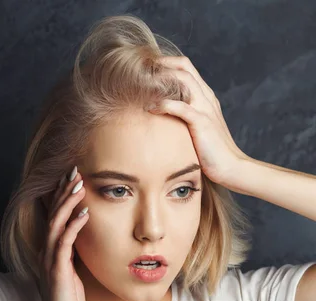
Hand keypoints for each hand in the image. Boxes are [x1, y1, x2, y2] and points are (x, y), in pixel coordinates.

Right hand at [37, 169, 88, 300]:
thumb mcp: (74, 273)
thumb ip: (75, 255)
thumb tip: (86, 240)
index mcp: (52, 251)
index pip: (55, 216)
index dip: (62, 196)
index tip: (73, 177)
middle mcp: (48, 251)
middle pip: (53, 214)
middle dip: (64, 191)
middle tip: (75, 170)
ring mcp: (50, 260)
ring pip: (57, 224)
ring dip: (68, 203)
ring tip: (79, 185)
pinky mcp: (57, 270)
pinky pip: (64, 243)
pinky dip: (74, 226)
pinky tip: (84, 213)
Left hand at [147, 55, 247, 184]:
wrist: (231, 167)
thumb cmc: (212, 153)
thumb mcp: (198, 130)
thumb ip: (185, 120)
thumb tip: (164, 119)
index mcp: (206, 97)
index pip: (186, 68)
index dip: (166, 64)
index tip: (147, 69)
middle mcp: (206, 97)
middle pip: (184, 66)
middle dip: (161, 63)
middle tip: (140, 68)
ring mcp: (205, 108)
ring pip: (183, 79)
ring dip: (161, 78)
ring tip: (141, 81)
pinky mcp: (202, 122)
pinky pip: (180, 106)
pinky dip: (163, 104)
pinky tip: (149, 108)